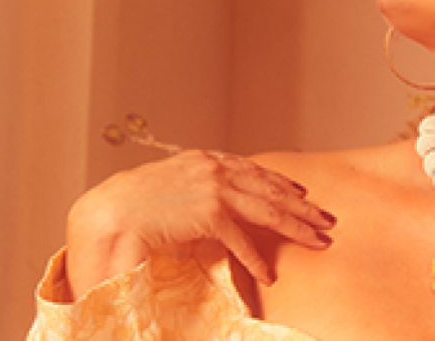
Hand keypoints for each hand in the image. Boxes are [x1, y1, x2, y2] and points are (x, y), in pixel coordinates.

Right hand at [63, 150, 333, 299]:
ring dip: (297, 228)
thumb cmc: (130, 203)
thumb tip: (218, 211)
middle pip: (271, 189)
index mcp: (205, 160)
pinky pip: (242, 240)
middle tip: (327, 221)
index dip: (281, 183)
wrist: (107, 209)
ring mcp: (214, 188)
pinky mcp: (209, 213)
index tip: (302, 194)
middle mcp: (215, 168)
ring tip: (318, 242)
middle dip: (303, 207)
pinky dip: (256, 259)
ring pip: (269, 210)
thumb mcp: (170, 188)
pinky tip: (268, 274)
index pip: (254, 170)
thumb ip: (196, 192)